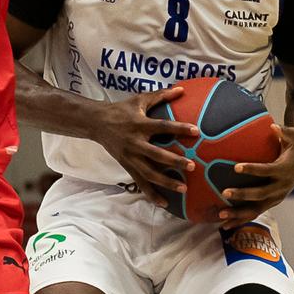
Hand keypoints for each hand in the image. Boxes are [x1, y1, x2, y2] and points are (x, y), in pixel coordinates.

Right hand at [94, 87, 197, 201]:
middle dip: (174, 162)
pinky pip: (140, 183)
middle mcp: (135, 143)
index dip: (179, 129)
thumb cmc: (121, 110)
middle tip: (192, 166)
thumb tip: (182, 89)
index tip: (196, 131)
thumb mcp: (139, 100)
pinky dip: (151, 194)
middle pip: (156, 155)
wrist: (96, 123)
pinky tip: (164, 203)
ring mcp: (130, 157)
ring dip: (166, 182)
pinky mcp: (126, 166)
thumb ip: (161, 96)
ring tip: (183, 189)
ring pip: (149, 173)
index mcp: (140, 125)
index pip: (163, 127)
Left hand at [218, 124, 293, 225]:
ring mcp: (276, 198)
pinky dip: (240, 220)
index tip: (236, 168)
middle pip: (260, 194)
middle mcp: (280, 187)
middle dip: (242, 195)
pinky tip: (225, 225)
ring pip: (256, 209)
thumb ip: (285, 132)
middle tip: (224, 192)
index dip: (252, 170)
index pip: (266, 171)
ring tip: (220, 215)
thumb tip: (274, 126)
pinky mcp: (271, 203)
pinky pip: (255, 213)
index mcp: (284, 170)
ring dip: (238, 214)